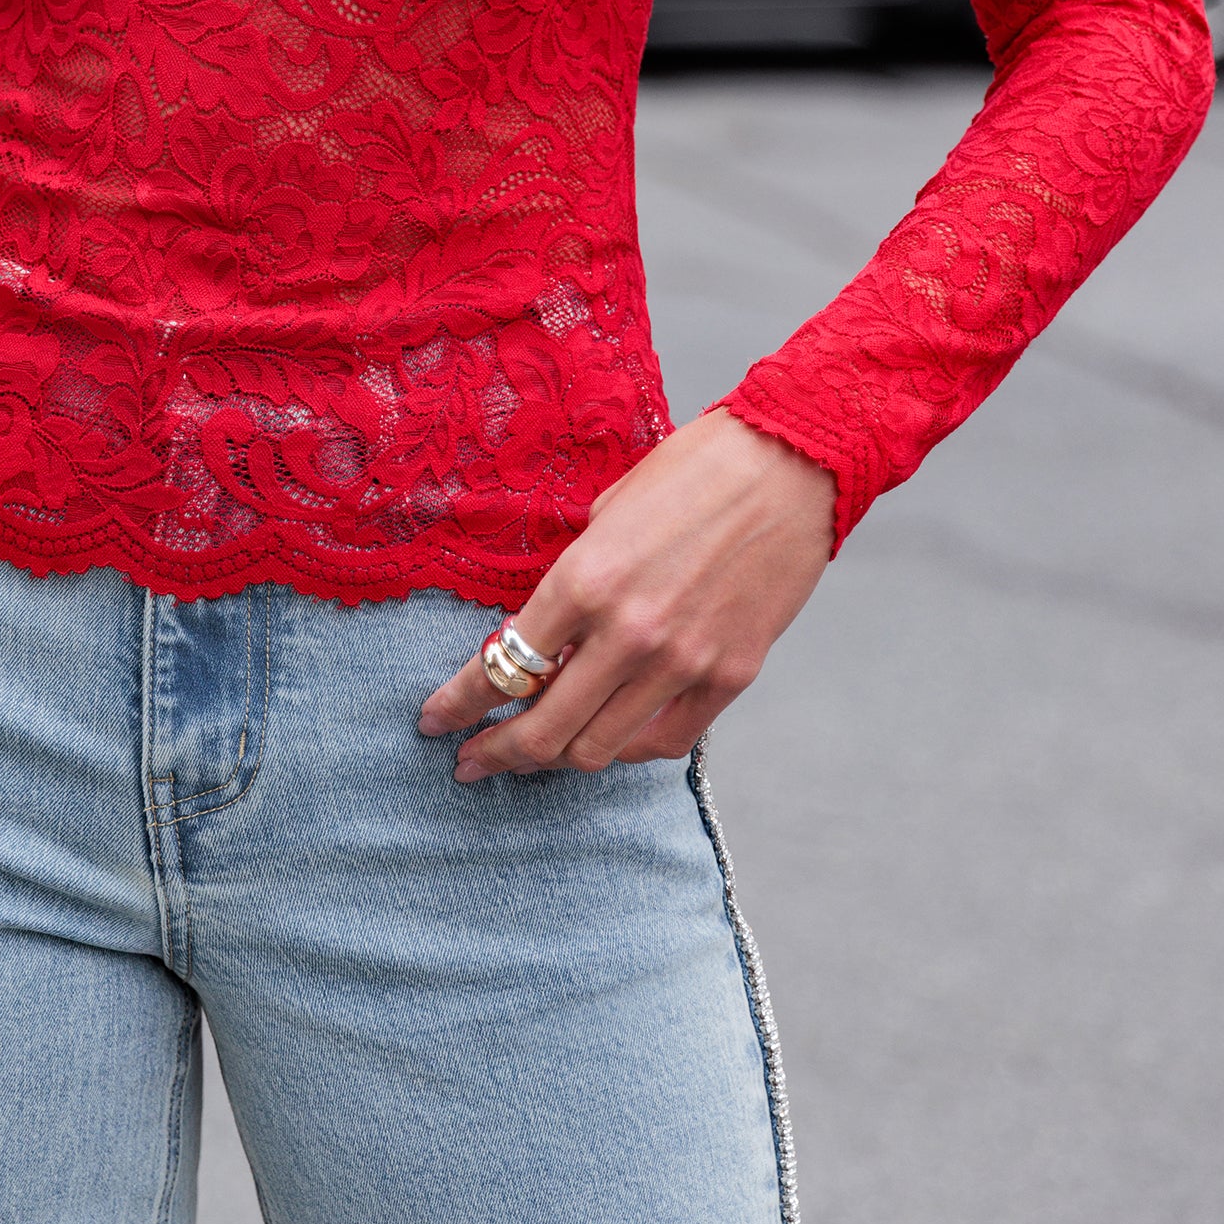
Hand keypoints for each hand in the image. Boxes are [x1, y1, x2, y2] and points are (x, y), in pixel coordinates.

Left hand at [419, 409, 834, 778]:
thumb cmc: (692, 470)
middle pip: (543, 728)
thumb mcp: (605, 512)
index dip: (458, 703)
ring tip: (533, 756)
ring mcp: (683, 663)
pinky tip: (606, 738)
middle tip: (470, 760)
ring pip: (598, 749)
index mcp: (585, 579)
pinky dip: (625, 748)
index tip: (434, 721)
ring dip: (554, 760)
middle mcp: (628, 632)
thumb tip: (541, 636)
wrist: (789, 463)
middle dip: (495, 753)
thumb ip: (572, 582)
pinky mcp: (729, 678)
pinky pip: (663, 741)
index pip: (501, 666)